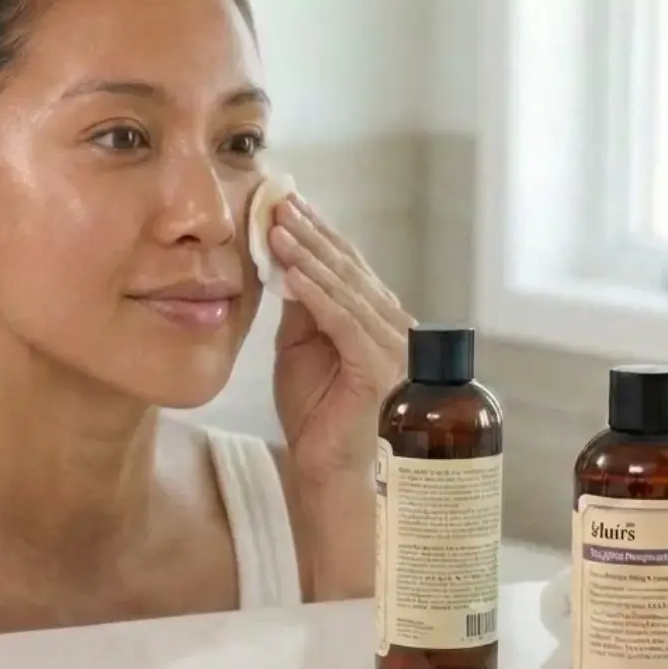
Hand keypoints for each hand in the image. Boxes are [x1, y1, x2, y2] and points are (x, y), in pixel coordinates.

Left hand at [268, 193, 413, 485]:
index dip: (316, 231)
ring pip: (344, 288)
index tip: (284, 201)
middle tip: (278, 201)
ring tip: (276, 227)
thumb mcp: (299, 347)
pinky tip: (290, 270)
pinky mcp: (377, 366)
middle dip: (310, 232)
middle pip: (347, 267)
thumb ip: (299, 308)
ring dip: (307, 254)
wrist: (325, 467)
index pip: (345, 264)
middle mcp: (391, 325)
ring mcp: (390, 345)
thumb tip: (285, 261)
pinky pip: (342, 320)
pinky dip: (315, 293)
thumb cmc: (314, 412)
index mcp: (374, 317)